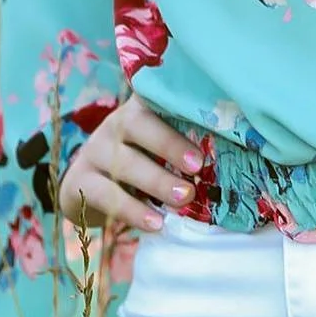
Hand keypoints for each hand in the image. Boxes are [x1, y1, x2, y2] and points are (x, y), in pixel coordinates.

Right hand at [57, 91, 202, 232]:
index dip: (179, 100)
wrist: (85, 188)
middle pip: (137, 123)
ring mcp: (94, 151)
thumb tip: (237, 155)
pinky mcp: (79, 182)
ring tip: (185, 198)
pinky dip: (133, 210)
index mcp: (140, 108)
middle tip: (197, 166)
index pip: (155, 94)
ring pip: (122, 162)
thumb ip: (187, 144)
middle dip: (169, 144)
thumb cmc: (140, 163)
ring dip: (156, 181)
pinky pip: (106, 195)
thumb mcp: (159, 148)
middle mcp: (115, 123)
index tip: (208, 116)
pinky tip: (155, 223)